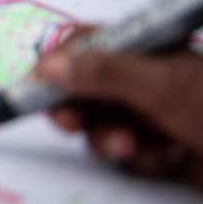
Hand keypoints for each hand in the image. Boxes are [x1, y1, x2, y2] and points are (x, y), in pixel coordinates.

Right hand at [36, 37, 202, 191]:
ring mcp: (148, 113)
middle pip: (80, 89)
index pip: (81, 44)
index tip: (36, 89)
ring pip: (99, 126)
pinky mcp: (156, 147)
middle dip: (77, 110)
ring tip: (134, 147)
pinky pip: (124, 154)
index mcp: (141, 48)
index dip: (54, 64)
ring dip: (109, 140)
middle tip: (73, 124)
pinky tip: (166, 157)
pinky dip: (139, 159)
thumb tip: (47, 66)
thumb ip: (102, 74)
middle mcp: (139, 77)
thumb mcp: (161, 86)